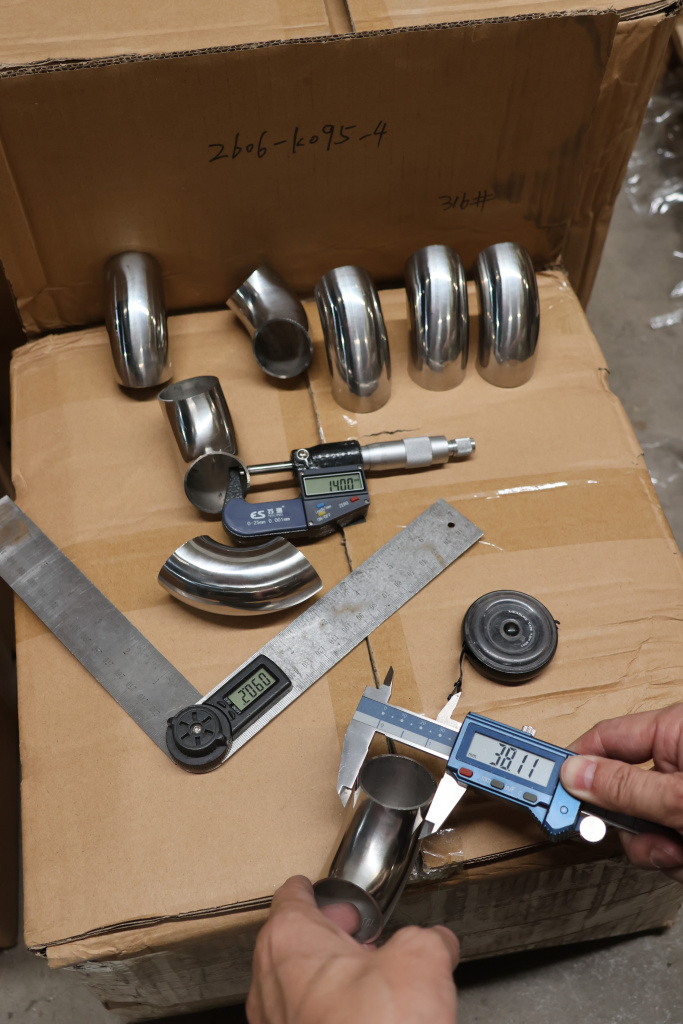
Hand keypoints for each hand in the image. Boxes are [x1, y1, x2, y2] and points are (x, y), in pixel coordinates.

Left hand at [246, 875, 458, 1023]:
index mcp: (290, 939)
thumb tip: (437, 942)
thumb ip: (427, 939)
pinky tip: (364, 1017)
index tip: (320, 888)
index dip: (316, 889)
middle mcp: (270, 981)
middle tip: (358, 935)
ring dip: (329, 977)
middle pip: (293, 940)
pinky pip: (304, 1019)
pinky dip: (328, 1012)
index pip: (292, 896)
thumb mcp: (421, 960)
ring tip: (368, 981)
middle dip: (329, 935)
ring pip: (296, 984)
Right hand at [560, 704, 682, 880]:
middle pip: (621, 791)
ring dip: (657, 850)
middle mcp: (679, 759)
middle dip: (631, 828)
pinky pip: (666, 842)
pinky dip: (676, 859)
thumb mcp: (681, 798)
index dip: (575, 766)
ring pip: (645, 826)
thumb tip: (575, 776)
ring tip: (680, 853)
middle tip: (638, 839)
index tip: (549, 792)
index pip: (604, 739)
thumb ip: (626, 788)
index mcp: (675, 730)